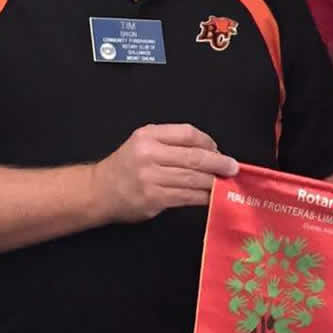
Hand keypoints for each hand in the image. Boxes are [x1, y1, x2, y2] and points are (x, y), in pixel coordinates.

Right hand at [92, 124, 238, 222]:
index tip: (218, 150)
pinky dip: (203, 197)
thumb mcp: (143, 143)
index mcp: (148, 136)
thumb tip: (211, 152)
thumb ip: (171, 143)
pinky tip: (212, 197)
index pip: (187, 133)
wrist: (99, 191)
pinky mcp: (153, 198)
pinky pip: (186, 197)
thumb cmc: (126, 166)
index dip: (208, 142)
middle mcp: (149, 154)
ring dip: (213, 182)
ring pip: (192, 178)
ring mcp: (151, 177)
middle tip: (234, 168)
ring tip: (226, 183)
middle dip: (218, 163)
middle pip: (194, 157)